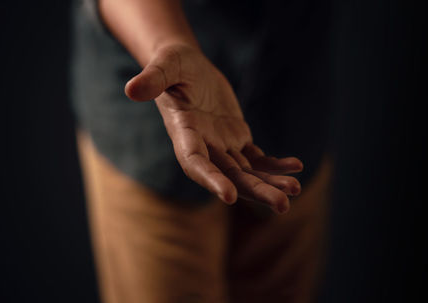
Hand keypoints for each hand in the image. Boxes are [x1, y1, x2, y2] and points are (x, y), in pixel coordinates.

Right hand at [125, 44, 302, 213]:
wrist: (188, 67)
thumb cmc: (174, 64)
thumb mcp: (165, 65)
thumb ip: (153, 78)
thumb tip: (131, 89)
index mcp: (183, 133)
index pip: (194, 162)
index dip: (210, 179)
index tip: (230, 196)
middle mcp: (203, 146)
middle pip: (229, 176)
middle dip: (255, 191)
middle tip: (283, 206)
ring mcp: (221, 146)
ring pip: (247, 172)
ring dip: (269, 183)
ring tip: (295, 190)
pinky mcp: (236, 139)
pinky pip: (257, 157)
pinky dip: (274, 165)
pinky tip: (296, 167)